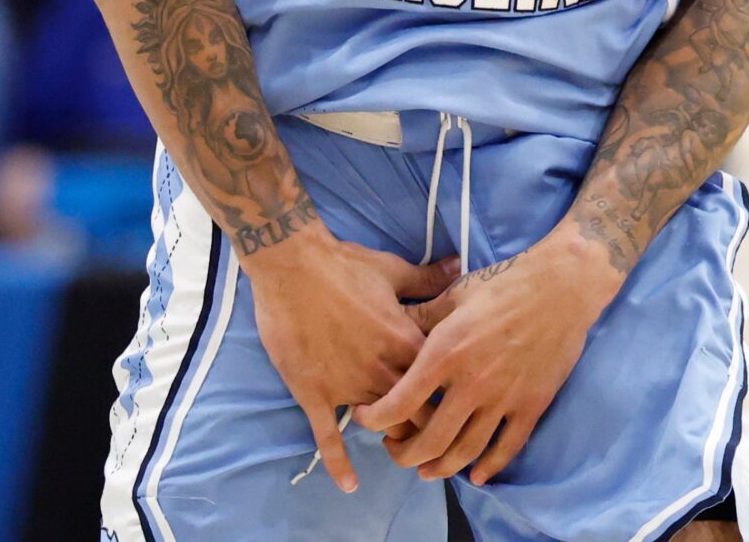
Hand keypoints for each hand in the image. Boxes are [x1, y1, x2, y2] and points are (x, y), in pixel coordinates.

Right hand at [245, 227, 457, 492]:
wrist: (291, 265)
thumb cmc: (343, 264)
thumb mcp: (393, 271)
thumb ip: (428, 278)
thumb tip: (457, 264)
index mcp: (408, 342)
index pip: (443, 384)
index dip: (450, 397)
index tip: (453, 404)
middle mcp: (384, 370)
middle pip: (421, 416)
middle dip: (428, 429)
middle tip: (429, 435)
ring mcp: (350, 385)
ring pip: (384, 428)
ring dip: (393, 439)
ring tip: (396, 447)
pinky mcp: (316, 393)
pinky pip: (329, 437)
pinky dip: (340, 464)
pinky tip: (349, 485)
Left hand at [353, 231, 616, 485]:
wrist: (562, 287)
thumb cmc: (503, 283)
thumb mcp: (453, 295)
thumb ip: (420, 319)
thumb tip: (388, 329)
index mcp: (446, 352)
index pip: (400, 402)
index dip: (375, 419)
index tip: (365, 419)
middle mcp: (472, 383)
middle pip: (431, 440)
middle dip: (405, 455)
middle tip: (394, 451)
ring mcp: (504, 398)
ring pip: (466, 452)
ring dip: (441, 468)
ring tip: (426, 470)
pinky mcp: (532, 406)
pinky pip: (507, 449)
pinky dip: (489, 468)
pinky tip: (475, 475)